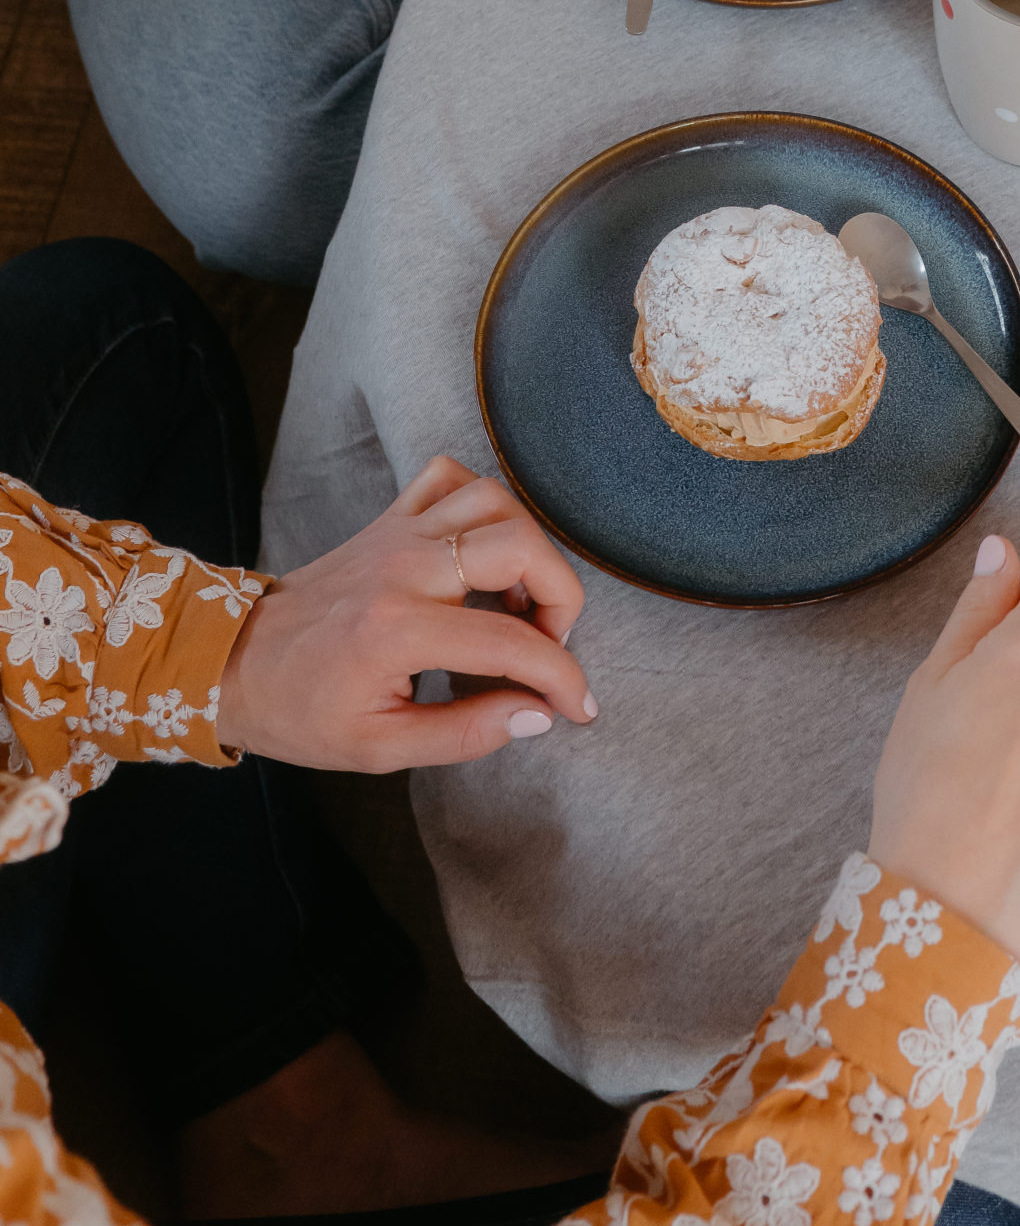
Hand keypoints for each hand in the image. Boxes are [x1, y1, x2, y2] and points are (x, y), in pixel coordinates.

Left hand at [217, 456, 594, 770]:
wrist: (235, 663)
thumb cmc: (300, 712)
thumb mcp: (379, 747)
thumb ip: (465, 734)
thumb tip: (537, 715)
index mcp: (398, 630)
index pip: (511, 643)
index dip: (561, 677)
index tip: (578, 707)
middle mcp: (403, 567)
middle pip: (519, 543)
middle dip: (561, 595)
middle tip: (550, 641)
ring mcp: (396, 533)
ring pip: (494, 500)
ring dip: (529, 546)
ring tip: (521, 599)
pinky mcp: (389, 520)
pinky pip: (450, 478)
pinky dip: (483, 502)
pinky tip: (482, 550)